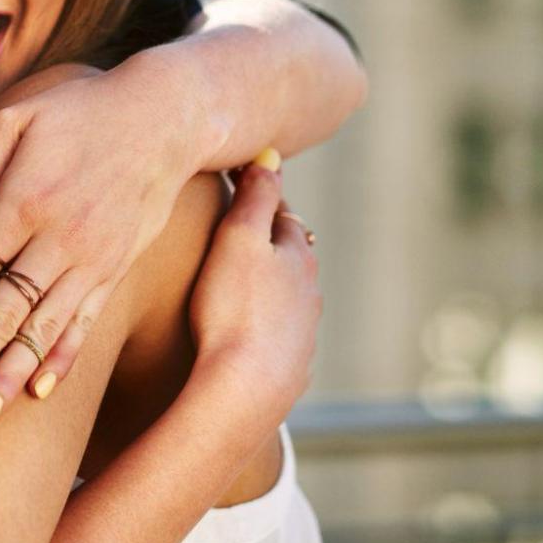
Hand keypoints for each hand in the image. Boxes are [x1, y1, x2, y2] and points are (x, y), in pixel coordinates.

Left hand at [0, 59, 204, 426]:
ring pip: (43, 330)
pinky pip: (86, 322)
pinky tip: (40, 393)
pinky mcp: (116, 269)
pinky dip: (62, 358)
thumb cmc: (79, 111)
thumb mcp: (18, 114)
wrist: (165, 117)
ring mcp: (91, 261)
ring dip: (10, 377)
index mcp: (22, 204)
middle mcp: (57, 241)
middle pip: (2, 315)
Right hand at [189, 164, 319, 422]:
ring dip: (268, 282)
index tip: (234, 180)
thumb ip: (256, 196)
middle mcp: (308, 290)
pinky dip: (264, 320)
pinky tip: (249, 327)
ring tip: (239, 277)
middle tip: (237, 227)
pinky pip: (278, 331)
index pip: (280, 212)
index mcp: (297, 255)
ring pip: (288, 294)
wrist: (245, 387)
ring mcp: (302, 330)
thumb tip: (272, 154)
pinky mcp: (289, 363)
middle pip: (289, 254)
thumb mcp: (238, 239)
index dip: (258, 194)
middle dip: (267, 238)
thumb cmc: (234, 308)